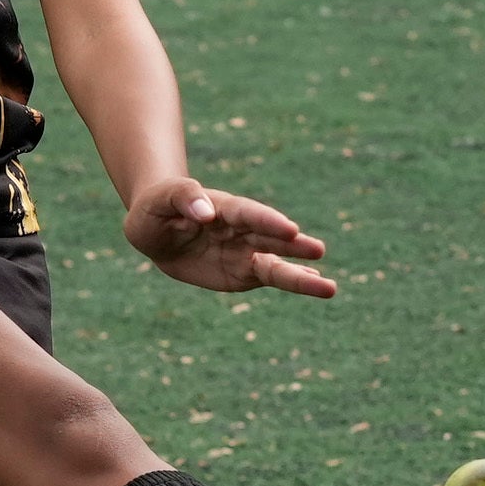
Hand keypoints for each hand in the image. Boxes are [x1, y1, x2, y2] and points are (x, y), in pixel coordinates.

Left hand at [125, 175, 334, 297]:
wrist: (157, 231)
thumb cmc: (156, 210)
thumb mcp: (160, 200)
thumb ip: (183, 198)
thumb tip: (206, 213)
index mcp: (223, 207)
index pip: (248, 214)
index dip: (267, 220)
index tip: (289, 229)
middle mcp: (241, 229)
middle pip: (269, 237)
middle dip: (292, 245)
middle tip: (317, 250)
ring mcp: (245, 251)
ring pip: (275, 263)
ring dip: (300, 274)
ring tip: (328, 287)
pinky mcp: (243, 272)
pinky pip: (268, 278)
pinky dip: (292, 281)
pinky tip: (316, 284)